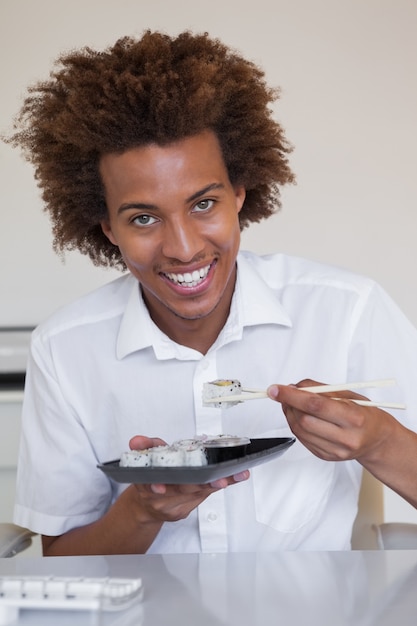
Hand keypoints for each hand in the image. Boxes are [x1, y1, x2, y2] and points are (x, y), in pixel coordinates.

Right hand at [128, 435, 249, 522]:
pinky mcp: (184, 511)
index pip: (152, 485)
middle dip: (203, 484)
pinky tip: (233, 477)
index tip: (161, 487)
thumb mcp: (144, 458)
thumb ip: (144, 446)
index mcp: (148, 484)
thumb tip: (136, 440)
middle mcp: (161, 499)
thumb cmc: (149, 478)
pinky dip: (218, 486)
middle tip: (220, 479)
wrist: (145, 506)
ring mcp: (173, 507)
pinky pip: (203, 498)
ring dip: (218, 484)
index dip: (156, 487)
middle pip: (183, 491)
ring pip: (198, 494)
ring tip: (236, 474)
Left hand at [267, 380, 394, 462]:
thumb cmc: (365, 414)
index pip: (315, 405)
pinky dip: (295, 425)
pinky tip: (299, 415)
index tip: (276, 389)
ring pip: (299, 432)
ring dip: (289, 414)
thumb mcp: (349, 395)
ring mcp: (336, 451)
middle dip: (288, 404)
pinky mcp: (326, 457)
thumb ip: (321, 389)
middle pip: (304, 420)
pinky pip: (302, 440)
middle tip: (283, 393)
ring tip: (291, 402)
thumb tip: (295, 386)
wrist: (378, 440)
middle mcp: (346, 438)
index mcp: (354, 419)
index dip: (292, 396)